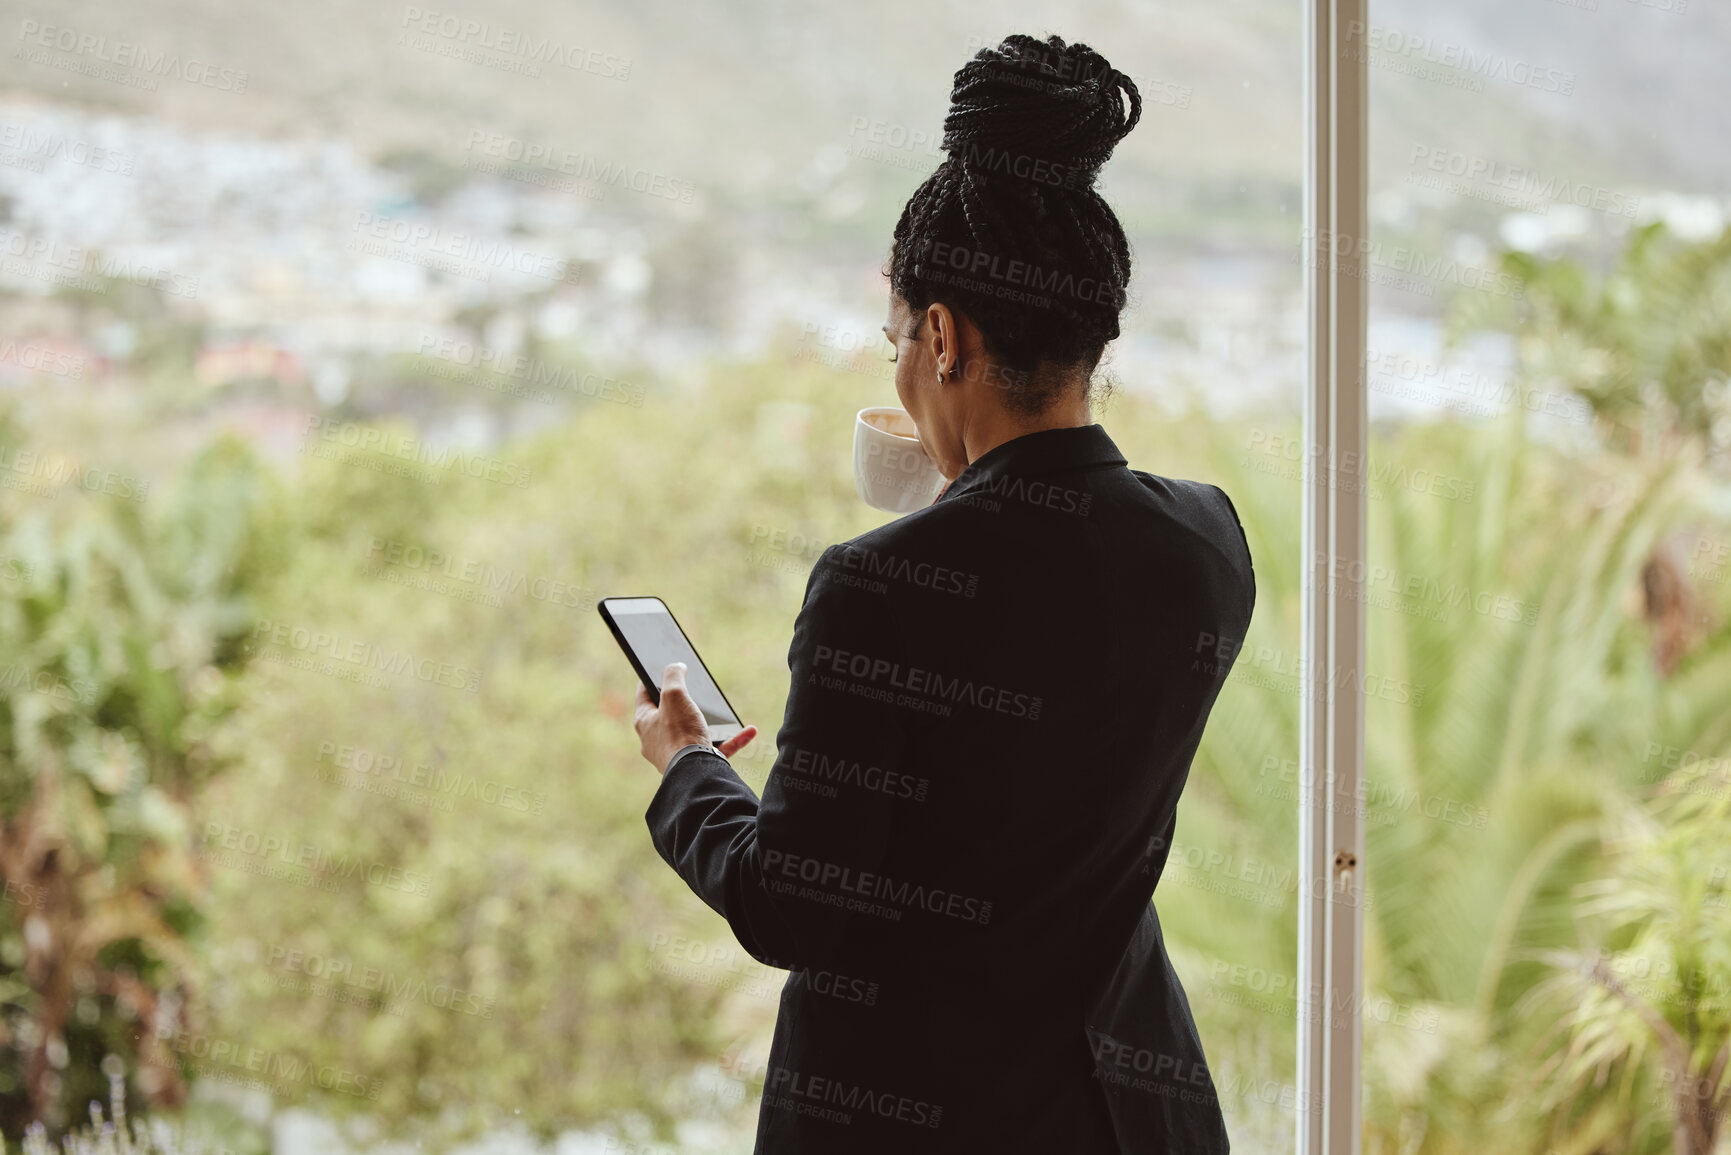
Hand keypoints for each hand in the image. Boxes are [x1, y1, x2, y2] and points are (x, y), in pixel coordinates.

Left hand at [634, 662, 758, 775]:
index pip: (644, 694)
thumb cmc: (680, 734)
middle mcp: (656, 740)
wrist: (695, 773)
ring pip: (694, 732)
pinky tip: (750, 731)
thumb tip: (675, 667)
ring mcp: (676, 754)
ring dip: (712, 722)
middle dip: (683, 702)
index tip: (660, 668)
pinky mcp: (696, 765)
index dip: (652, 678)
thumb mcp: (674, 694)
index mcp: (645, 722)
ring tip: (722, 712)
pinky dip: (733, 740)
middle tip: (693, 689)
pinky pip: (716, 748)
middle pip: (669, 714)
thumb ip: (673, 675)